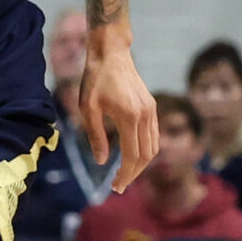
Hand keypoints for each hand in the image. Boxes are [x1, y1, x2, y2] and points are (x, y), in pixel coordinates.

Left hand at [77, 31, 158, 193]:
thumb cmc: (95, 79)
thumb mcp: (88, 108)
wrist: (111, 53)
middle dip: (134, 174)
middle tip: (119, 186)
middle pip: (146, 155)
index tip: (116, 187)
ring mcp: (151, 111)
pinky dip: (146, 150)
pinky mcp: (151, 107)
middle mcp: (145, 115)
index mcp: (129, 116)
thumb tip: (102, 162)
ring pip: (153, 147)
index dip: (125, 174)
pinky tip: (132, 155)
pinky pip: (154, 135)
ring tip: (125, 173)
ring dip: (141, 164)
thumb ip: (95, 136)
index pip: (132, 155)